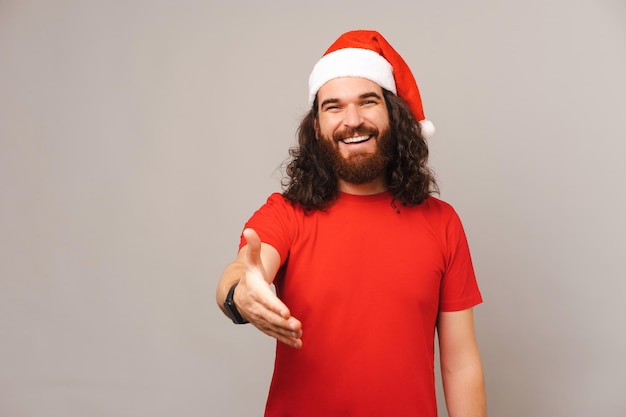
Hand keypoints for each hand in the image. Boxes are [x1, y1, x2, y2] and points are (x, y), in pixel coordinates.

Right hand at [235, 228, 302, 348]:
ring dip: (285, 332)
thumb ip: (253, 247)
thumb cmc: (250, 277)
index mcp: (254, 292)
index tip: (286, 312)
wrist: (238, 296)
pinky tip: (297, 343)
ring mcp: (259, 319)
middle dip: (283, 322)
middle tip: (297, 325)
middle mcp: (255, 307)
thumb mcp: (251, 263)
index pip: (265, 300)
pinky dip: (285, 339)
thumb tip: (250, 230)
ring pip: (273, 327)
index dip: (275, 307)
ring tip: (299, 334)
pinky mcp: (264, 326)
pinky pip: (274, 334)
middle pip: (270, 316)